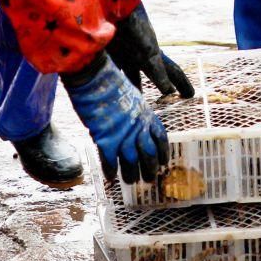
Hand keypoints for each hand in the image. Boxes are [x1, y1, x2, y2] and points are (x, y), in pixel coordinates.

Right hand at [63, 52, 168, 183]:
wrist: (96, 78)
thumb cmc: (111, 84)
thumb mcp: (132, 98)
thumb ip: (136, 114)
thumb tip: (138, 126)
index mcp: (147, 116)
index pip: (161, 139)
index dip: (163, 153)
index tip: (164, 163)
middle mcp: (138, 129)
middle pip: (149, 155)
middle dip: (151, 170)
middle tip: (150, 179)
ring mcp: (123, 136)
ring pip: (132, 163)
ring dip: (132, 175)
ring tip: (132, 181)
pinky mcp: (105, 141)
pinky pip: (110, 162)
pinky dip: (111, 172)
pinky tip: (111, 178)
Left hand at [106, 5, 194, 98]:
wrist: (112, 7)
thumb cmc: (135, 27)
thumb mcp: (149, 53)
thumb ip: (158, 72)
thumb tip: (169, 91)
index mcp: (155, 54)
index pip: (172, 71)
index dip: (182, 82)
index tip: (190, 95)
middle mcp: (142, 55)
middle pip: (154, 74)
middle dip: (161, 85)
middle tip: (167, 98)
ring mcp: (125, 54)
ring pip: (132, 75)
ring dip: (136, 87)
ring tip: (138, 100)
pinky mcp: (109, 54)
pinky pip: (113, 71)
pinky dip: (114, 81)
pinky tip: (111, 88)